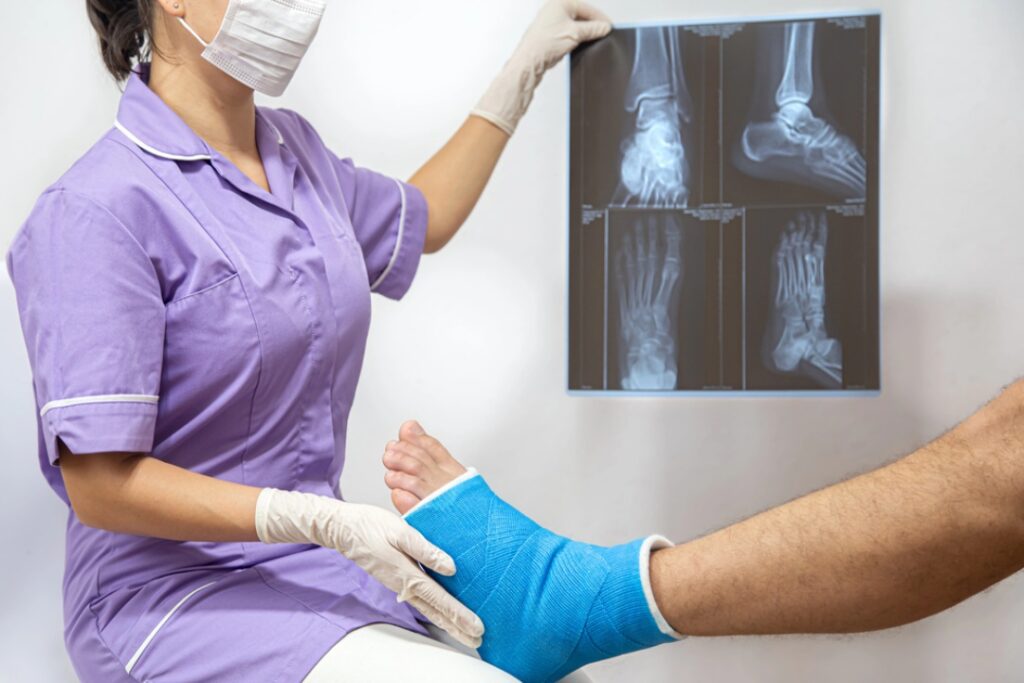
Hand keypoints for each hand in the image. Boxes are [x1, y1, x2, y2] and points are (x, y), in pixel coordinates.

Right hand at [254, 487, 484, 647]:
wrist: (342, 529)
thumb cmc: (369, 525)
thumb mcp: (400, 531)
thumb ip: (426, 550)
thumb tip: (450, 567)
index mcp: (407, 573)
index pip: (439, 599)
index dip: (459, 614)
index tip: (476, 627)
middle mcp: (404, 584)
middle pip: (435, 611)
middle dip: (457, 626)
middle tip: (477, 639)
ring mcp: (398, 584)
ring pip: (427, 609)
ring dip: (447, 622)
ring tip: (464, 633)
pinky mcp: (396, 579)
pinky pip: (420, 600)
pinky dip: (434, 610)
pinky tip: (442, 612)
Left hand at [473, 0, 612, 135]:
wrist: (529, 62)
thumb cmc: (544, 44)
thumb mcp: (575, 34)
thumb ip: (593, 29)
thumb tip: (604, 27)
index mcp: (560, 3)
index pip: (587, 8)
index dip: (600, 18)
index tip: (609, 27)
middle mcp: (554, 10)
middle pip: (581, 16)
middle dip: (592, 26)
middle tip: (603, 35)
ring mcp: (551, 22)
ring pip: (574, 26)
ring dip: (583, 34)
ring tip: (591, 41)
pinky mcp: (549, 35)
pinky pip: (567, 34)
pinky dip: (575, 39)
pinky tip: (579, 46)